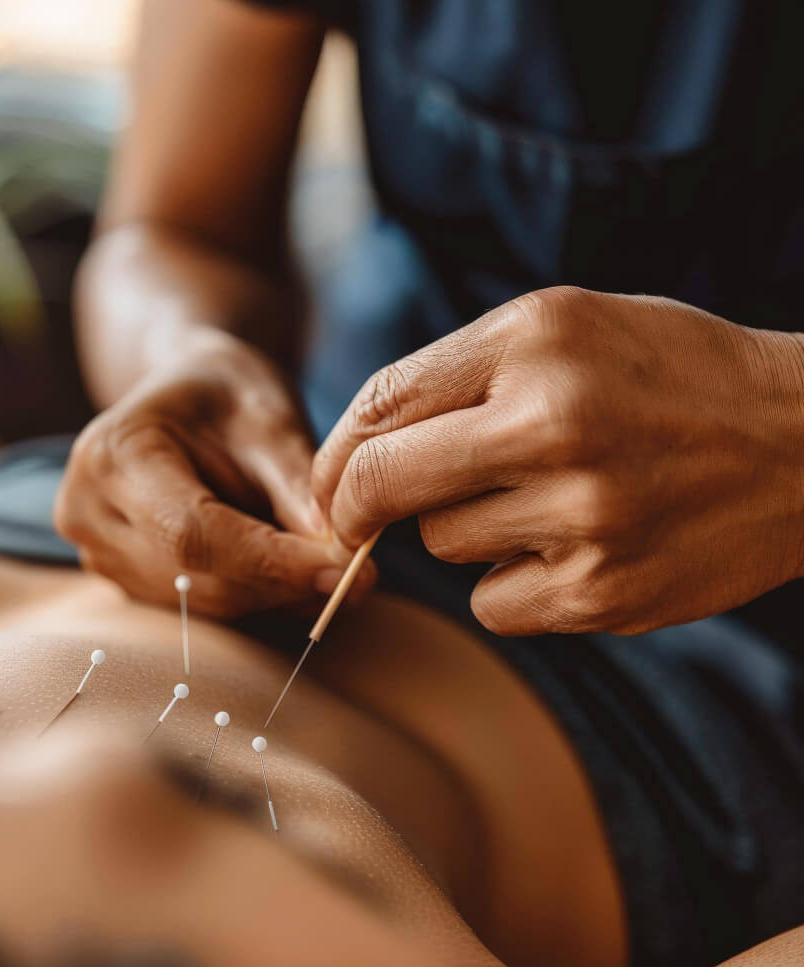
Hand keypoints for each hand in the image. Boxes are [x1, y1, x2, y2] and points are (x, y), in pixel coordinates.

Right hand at [56, 328, 370, 617]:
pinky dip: (254, 595)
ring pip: (202, 602)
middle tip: (357, 577)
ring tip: (329, 564)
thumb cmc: (227, 393)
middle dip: (283, 583)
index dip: (270, 562)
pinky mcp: (124, 579)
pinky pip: (198, 606)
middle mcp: (89, 512)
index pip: (192, 533)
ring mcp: (99, 553)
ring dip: (274, 595)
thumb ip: (298, 485)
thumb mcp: (270, 416)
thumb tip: (336, 556)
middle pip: (196, 578)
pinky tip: (291, 569)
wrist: (187, 396)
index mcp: (114, 454)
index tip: (341, 570)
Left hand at [313, 287, 803, 634]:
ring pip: (441, 548)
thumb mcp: (565, 329)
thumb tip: (355, 455)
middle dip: (355, 508)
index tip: (333, 483)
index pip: (379, 405)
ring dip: (464, 533)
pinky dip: (510, 585)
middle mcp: (555, 421)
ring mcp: (584, 514)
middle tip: (361, 518)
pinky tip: (568, 551)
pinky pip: (493, 605)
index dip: (336, 456)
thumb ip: (456, 376)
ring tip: (540, 503)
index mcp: (535, 340)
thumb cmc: (666, 376)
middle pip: (382, 486)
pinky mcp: (606, 592)